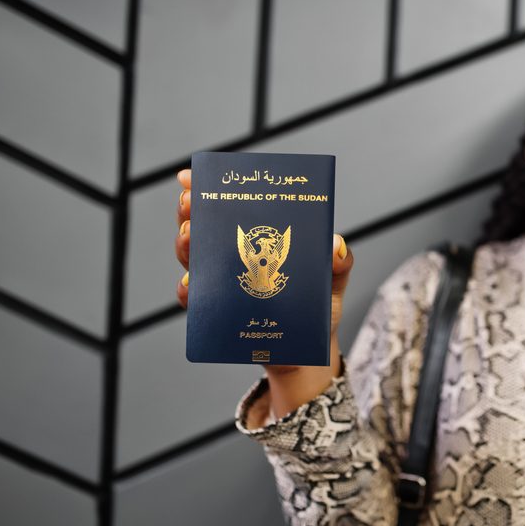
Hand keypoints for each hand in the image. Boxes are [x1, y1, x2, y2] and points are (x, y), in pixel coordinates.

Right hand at [175, 168, 355, 373]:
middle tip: (190, 205)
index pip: (229, 208)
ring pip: (192, 259)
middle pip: (202, 228)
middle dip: (190, 212)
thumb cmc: (319, 304)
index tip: (190, 178)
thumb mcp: (334, 278)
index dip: (206, 190)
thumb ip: (339, 262)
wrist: (311, 347)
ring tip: (190, 237)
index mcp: (259, 239)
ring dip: (185, 246)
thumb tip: (335, 247)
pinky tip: (191, 286)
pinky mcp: (219, 313)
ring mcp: (223, 284)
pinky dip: (188, 291)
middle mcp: (234, 257)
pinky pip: (196, 301)